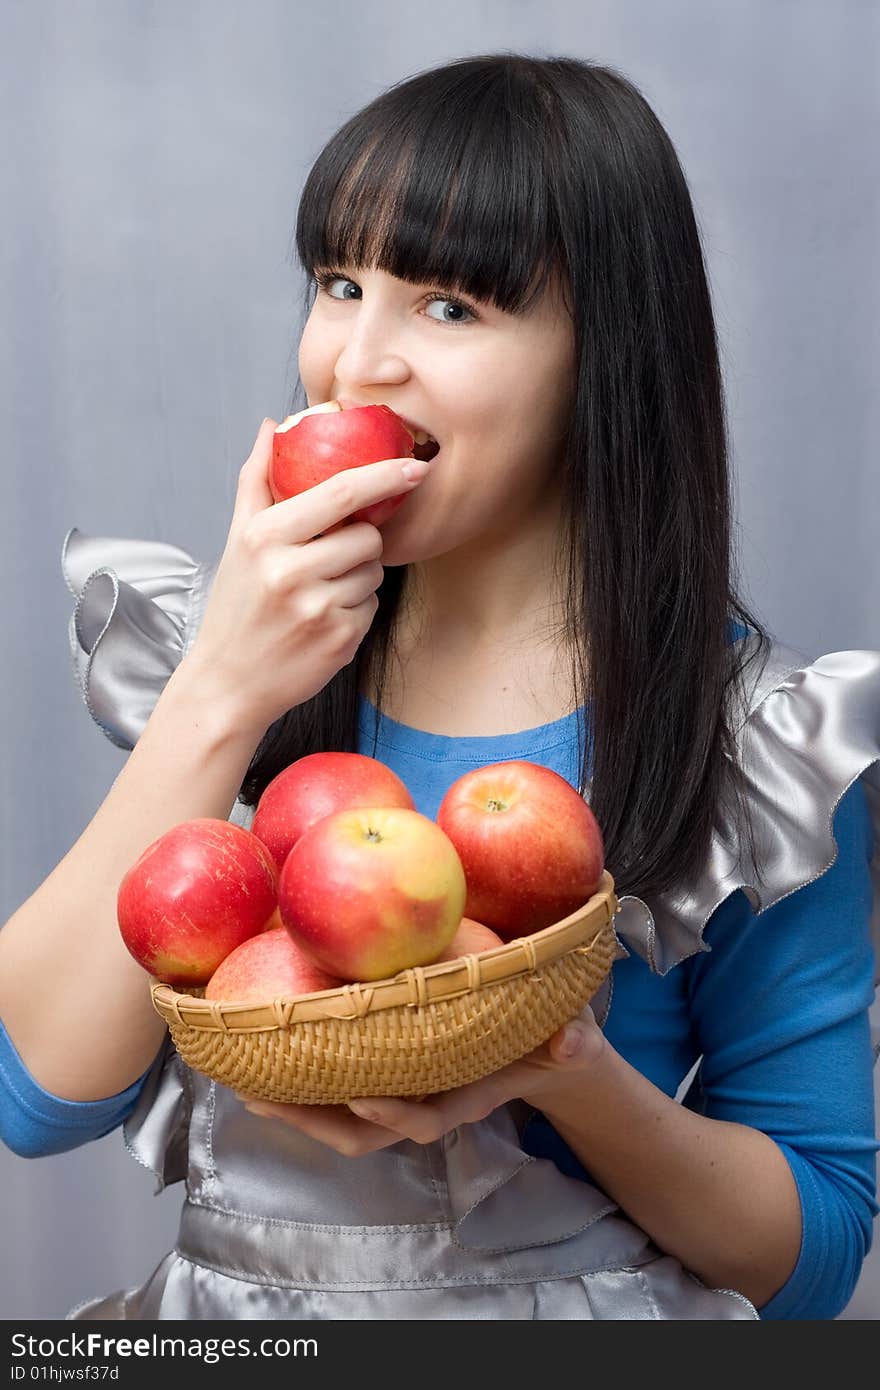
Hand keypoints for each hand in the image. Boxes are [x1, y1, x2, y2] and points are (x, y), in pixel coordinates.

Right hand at [184, 416, 430, 738]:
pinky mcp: (339, 640)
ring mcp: (316, 608)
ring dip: (358, 577)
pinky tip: (323, 619)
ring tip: (319, 593)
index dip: (384, 476)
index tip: (415, 465)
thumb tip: (272, 424)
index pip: (339, 493)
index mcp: (264, 537)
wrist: (229, 682)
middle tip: (327, 560)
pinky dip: (356, 609)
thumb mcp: (238, 540)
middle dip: (360, 542)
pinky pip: (372, 606)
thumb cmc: (237, 605)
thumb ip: (257, 479)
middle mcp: (289, 571)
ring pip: (374, 572)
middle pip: (368, 536)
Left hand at [233, 1006, 605, 1156]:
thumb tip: (572, 1039)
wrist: (539, 1049)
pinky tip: (266, 1053)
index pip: (423, 1119)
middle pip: (361, 1131)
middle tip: (266, 1097)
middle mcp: (423, 1100)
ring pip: (339, 1116)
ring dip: (293, 1106)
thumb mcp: (569, 1037)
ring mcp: (400, 1090)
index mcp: (462, 1095)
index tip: (363, 1096)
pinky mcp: (383, 1071)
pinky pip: (336, 1086)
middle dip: (313, 1121)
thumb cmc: (548, 1039)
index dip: (392, 1115)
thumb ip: (571, 1038)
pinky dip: (300, 1079)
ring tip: (248, 1083)